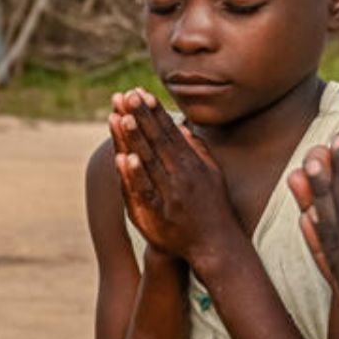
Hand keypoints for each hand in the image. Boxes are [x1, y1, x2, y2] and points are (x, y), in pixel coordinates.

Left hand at [108, 89, 241, 264]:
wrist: (216, 246)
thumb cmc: (212, 209)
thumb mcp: (212, 174)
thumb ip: (198, 150)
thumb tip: (185, 127)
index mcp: (191, 164)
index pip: (168, 133)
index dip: (154, 112)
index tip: (140, 92)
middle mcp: (182, 175)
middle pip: (156, 142)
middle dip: (141, 117)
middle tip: (126, 94)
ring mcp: (170, 194)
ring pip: (149, 162)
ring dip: (135, 139)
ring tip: (123, 117)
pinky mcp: (159, 213)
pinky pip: (144, 192)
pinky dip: (135, 175)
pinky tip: (125, 159)